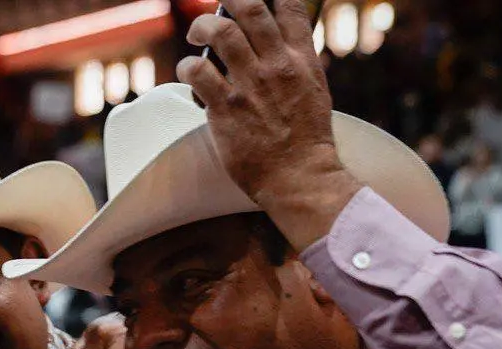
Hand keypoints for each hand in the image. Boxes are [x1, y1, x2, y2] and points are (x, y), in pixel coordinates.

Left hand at [175, 0, 361, 248]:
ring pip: (219, 32)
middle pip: (249, 9)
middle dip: (228, 0)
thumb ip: (295, 63)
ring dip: (201, 27)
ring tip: (195, 35)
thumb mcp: (313, 90)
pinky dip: (187, 66)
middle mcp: (276, 65)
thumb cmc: (306, 139)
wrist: (299, 177)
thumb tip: (274, 44)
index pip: (289, 5)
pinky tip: (188, 73)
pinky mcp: (225, 108)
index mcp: (302, 59)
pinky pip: (197, 71)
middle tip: (216, 10)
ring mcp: (250, 85)